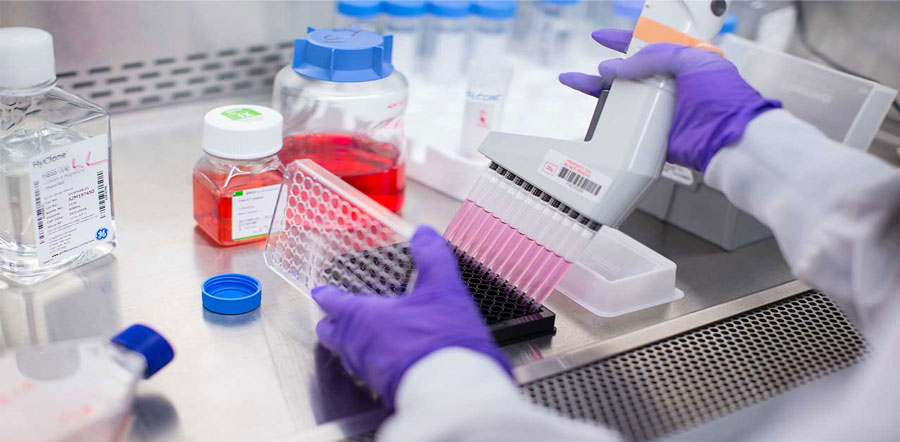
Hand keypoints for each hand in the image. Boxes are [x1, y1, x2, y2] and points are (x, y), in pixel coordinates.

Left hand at [312, 225, 510, 408]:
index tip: (320, 291)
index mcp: (365, 317)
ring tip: (362, 337)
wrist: (454, 390)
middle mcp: (359, 346)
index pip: (334, 303)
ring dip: (351, 344)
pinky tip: (388, 359)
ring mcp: (369, 371)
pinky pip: (367, 372)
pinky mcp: (384, 390)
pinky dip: (371, 362)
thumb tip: (424, 233)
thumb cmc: (443, 339)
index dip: (326, 295)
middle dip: (332, 324)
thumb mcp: (443, 287)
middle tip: (334, 318)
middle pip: (332, 335)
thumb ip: (432, 257)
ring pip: (348, 355)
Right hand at [559, 29, 781, 171]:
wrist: (729, 141)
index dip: (625, 39)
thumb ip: (656, 56)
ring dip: (598, 89)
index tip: (604, 37)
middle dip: (608, 66)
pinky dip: (606, 118)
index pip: (649, 44)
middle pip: (630, 71)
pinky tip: (593, 111)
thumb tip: (620, 65)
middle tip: (591, 65)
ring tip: (577, 82)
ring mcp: (660, 108)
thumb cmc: (724, 99)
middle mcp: (671, 84)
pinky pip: (624, 123)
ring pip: (622, 96)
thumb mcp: (693, 61)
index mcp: (685, 62)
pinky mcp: (652, 132)